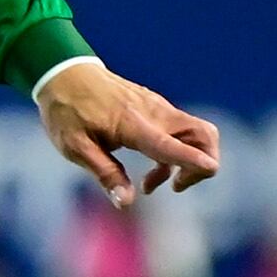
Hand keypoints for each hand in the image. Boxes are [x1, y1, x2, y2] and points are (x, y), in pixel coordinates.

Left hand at [36, 58, 220, 210]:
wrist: (66, 74)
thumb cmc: (67, 112)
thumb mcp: (76, 147)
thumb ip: (105, 173)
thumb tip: (126, 203)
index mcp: (133, 125)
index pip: (171, 144)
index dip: (192, 160)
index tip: (210, 170)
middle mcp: (155, 114)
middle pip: (204, 135)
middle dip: (202, 165)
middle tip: (175, 185)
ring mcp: (160, 109)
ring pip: (198, 134)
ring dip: (189, 163)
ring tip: (151, 184)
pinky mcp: (158, 109)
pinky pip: (183, 133)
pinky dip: (178, 155)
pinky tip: (151, 172)